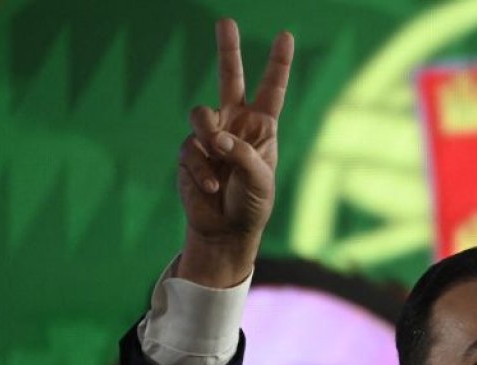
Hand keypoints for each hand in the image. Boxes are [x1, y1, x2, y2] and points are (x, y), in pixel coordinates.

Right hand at [176, 19, 293, 287]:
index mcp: (262, 128)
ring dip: (208, 137)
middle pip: (230, 79)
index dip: (278, 64)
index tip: (286, 36)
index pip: (272, 90)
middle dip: (228, 50)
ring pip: (201, 114)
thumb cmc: (251, 205)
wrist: (225, 230)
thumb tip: (217, 137)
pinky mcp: (190, 152)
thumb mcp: (260, 182)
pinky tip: (210, 188)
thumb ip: (243, 156)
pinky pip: (190, 149)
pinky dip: (200, 169)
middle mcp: (236, 125)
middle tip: (226, 21)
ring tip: (218, 160)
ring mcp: (210, 136)